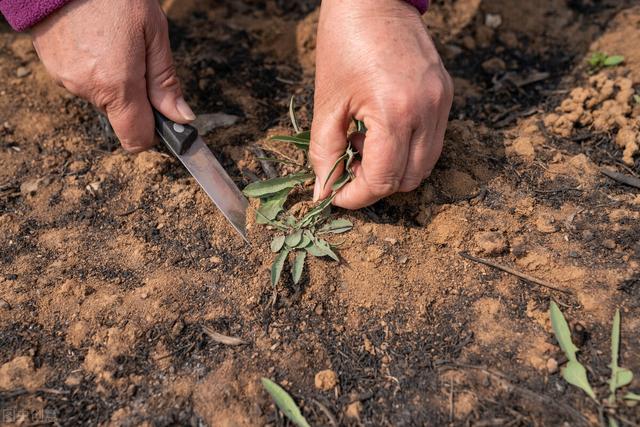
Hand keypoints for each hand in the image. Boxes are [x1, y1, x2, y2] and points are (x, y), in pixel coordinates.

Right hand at [31, 0, 194, 151]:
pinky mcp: (51, 67)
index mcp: (117, 85)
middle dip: (135, 96)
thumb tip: (181, 117)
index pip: (136, 139)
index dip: (153, 133)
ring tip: (113, 41)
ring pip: (101, 96)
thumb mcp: (154, 33)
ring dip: (113, 78)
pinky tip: (94, 39)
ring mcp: (66, 79)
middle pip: (121, 115)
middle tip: (138, 57)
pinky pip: (82, 79)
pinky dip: (92, 67)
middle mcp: (88, 89)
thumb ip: (166, 81)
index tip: (162, 116)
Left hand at [310, 0, 452, 208]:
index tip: (334, 194)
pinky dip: (407, 150)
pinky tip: (380, 130)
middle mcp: (427, 111)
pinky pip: (432, 142)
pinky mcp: (445, 95)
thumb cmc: (344, 42)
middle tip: (347, 169)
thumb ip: (324, 152)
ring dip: (393, 170)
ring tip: (362, 145)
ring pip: (425, 165)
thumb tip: (324, 190)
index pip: (383, 180)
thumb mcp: (327, 102)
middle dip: (375, 185)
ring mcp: (441, 103)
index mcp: (395, 112)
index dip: (356, 197)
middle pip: (408, 180)